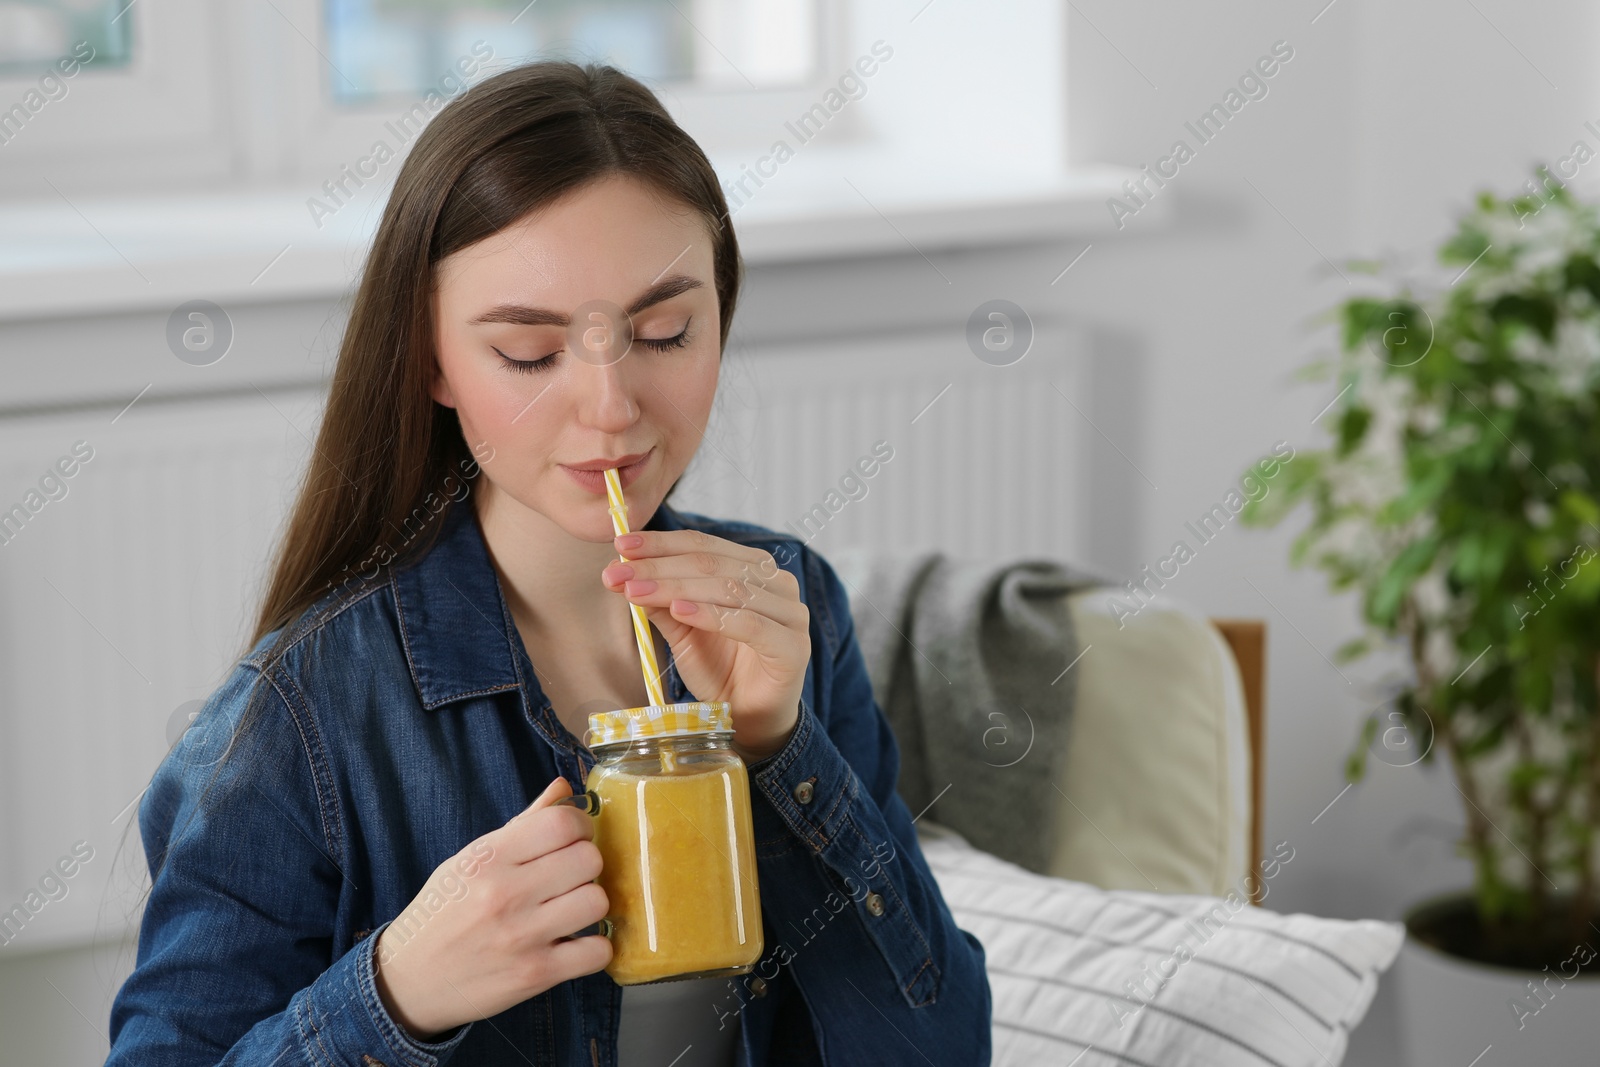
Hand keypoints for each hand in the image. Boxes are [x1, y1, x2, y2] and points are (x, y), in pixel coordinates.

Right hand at [373, 776, 610, 1040]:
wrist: (408, 981)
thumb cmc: (442, 913)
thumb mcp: (470, 860)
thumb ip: (523, 824)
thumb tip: (565, 788)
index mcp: (487, 859)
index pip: (562, 823)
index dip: (580, 825)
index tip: (573, 837)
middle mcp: (505, 894)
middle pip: (588, 859)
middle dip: (586, 864)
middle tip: (570, 876)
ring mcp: (522, 936)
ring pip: (597, 901)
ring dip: (590, 904)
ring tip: (569, 909)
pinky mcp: (535, 975)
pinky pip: (597, 952)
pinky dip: (593, 949)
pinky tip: (574, 943)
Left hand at [601, 529, 808, 761]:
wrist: (749, 719)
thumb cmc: (720, 669)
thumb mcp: (681, 630)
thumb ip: (660, 599)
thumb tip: (623, 570)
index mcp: (755, 569)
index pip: (703, 544)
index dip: (660, 543)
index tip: (620, 545)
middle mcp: (778, 584)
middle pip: (712, 563)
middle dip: (659, 567)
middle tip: (619, 573)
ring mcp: (791, 615)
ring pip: (729, 589)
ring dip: (676, 588)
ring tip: (636, 591)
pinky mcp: (792, 648)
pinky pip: (749, 624)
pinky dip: (711, 615)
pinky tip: (679, 611)